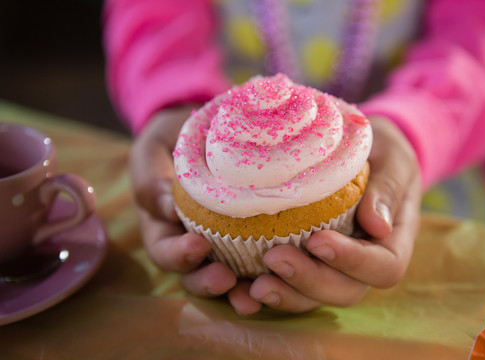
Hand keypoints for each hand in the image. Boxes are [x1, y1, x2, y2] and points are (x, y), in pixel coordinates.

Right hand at [130, 106, 258, 309]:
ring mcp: (221, 244)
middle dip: (207, 282)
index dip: (178, 254)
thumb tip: (168, 206)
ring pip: (227, 277)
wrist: (208, 132)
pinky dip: (269, 273)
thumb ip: (152, 176)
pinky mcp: (250, 238)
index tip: (198, 244)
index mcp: (163, 226)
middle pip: (194, 274)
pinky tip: (285, 277)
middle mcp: (190, 242)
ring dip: (239, 291)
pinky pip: (257, 261)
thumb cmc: (173, 140)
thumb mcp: (154, 148)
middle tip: (225, 278)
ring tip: (254, 296)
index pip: (164, 250)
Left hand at [238, 117, 421, 313]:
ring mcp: (333, 269)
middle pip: (344, 290)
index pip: (383, 267)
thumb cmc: (381, 152)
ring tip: (254, 287)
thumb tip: (378, 227)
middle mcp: (364, 264)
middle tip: (274, 259)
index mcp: (392, 241)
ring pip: (314, 297)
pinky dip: (263, 292)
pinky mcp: (306, 264)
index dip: (352, 261)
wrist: (363, 151)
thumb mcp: (392, 158)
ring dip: (285, 295)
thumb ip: (388, 188)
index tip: (318, 240)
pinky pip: (289, 286)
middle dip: (309, 281)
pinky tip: (238, 290)